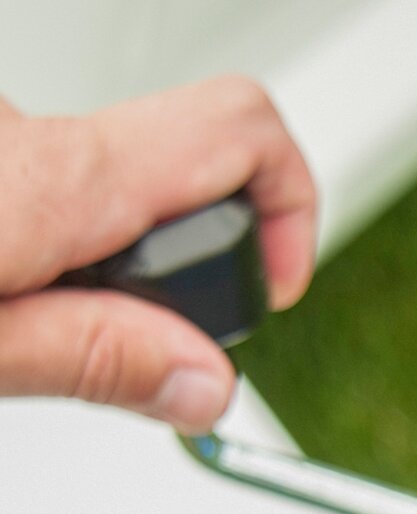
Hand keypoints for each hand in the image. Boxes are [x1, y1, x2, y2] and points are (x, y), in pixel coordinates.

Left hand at [0, 78, 314, 428]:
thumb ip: (95, 360)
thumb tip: (207, 383)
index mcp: (49, 180)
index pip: (240, 133)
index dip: (291, 209)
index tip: (273, 290)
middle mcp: (20, 131)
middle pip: (169, 184)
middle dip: (169, 274)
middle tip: (130, 348)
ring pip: (93, 197)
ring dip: (92, 266)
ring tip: (30, 330)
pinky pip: (36, 185)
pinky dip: (42, 244)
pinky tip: (4, 289)